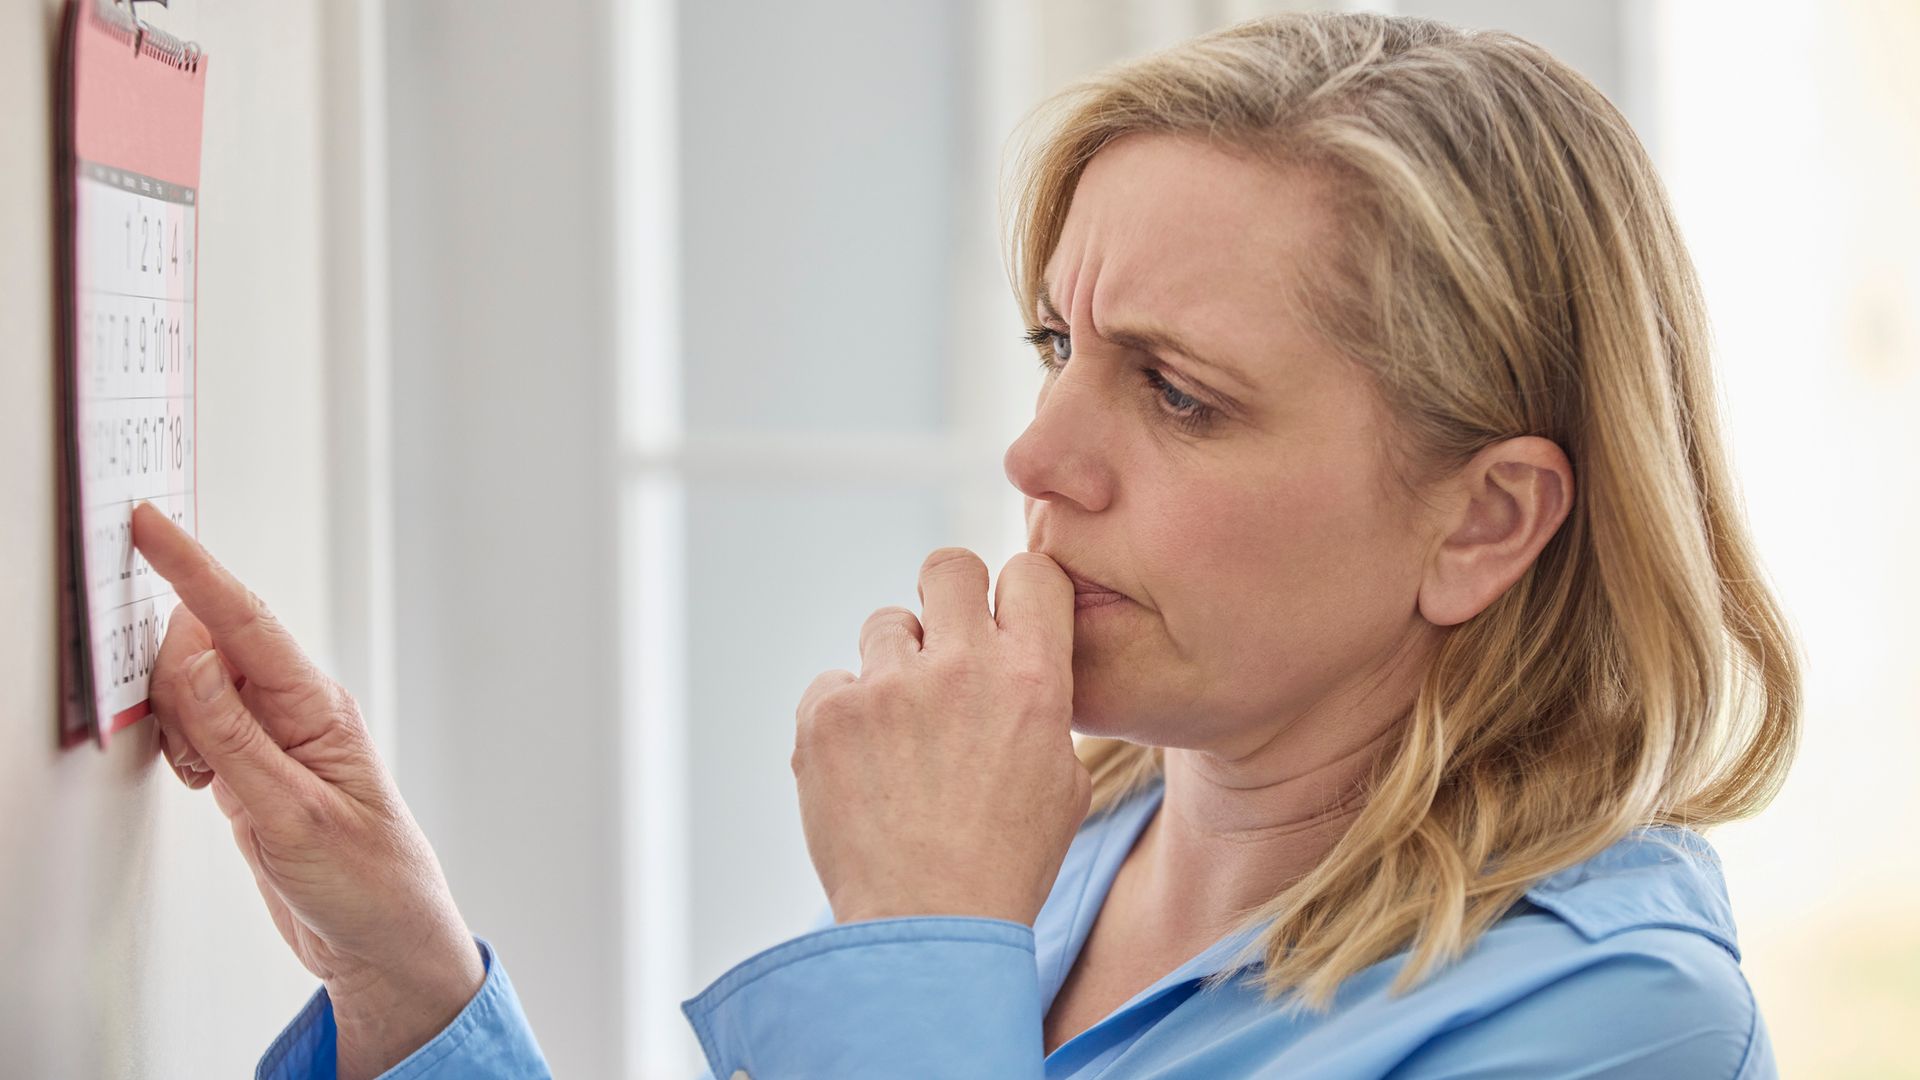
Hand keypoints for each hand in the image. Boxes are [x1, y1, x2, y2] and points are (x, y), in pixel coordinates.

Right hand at [131, 503, 483, 1079]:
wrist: (381, 942)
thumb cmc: (365, 880)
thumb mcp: (290, 812)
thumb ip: (231, 732)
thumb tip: (188, 651)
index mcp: (318, 706)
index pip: (244, 621)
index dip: (193, 569)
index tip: (150, 524)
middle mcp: (296, 711)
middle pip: (208, 650)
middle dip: (175, 680)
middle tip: (191, 746)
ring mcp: (273, 739)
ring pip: (195, 692)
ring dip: (179, 725)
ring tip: (208, 783)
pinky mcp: (253, 770)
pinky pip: (198, 731)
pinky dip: (183, 751)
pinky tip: (202, 786)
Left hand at [794, 548, 1090, 926]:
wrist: (929, 931)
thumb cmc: (1005, 864)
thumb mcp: (1064, 782)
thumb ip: (1043, 705)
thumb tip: (1022, 665)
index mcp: (1032, 678)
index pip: (1032, 571)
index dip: (1019, 593)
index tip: (1006, 621)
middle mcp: (960, 667)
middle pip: (948, 566)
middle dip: (949, 598)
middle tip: (944, 649)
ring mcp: (885, 688)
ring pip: (886, 624)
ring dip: (895, 667)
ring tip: (902, 737)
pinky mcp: (825, 716)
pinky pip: (834, 682)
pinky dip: (846, 718)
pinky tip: (865, 770)